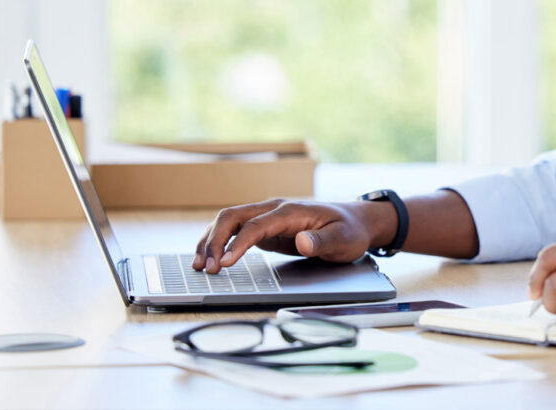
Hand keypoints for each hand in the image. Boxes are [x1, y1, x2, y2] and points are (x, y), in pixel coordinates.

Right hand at [192, 199, 394, 272]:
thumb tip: (302, 242)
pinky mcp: (266, 228)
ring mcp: (268, 217)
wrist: (356, 221)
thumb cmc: (350, 230)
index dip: (238, 243)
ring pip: (229, 222)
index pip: (256, 224)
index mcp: (291, 211)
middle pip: (233, 217)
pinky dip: (219, 244)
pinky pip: (236, 231)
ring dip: (210, 241)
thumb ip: (323, 241)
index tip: (224, 263)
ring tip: (199, 267)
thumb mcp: (344, 239)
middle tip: (205, 268)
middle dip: (214, 241)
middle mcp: (274, 209)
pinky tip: (210, 260)